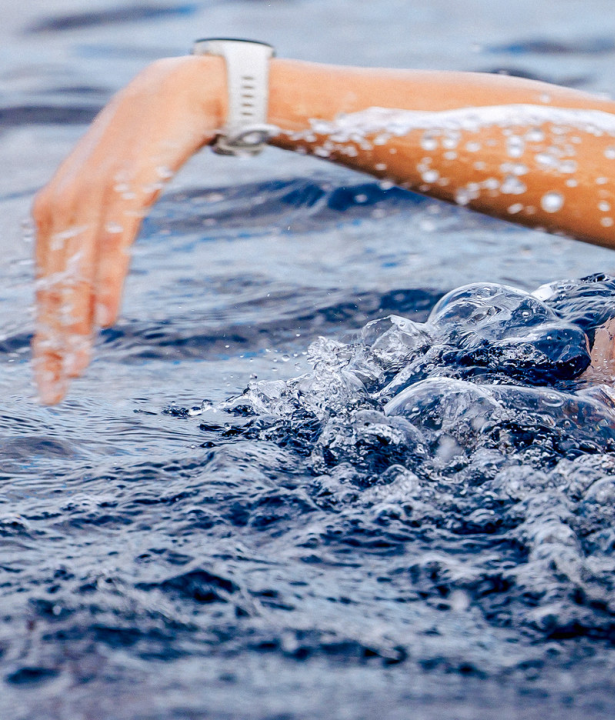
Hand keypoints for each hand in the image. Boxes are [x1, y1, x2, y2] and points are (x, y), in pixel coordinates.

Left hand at [31, 56, 223, 402]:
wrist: (181, 94)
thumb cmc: (148, 148)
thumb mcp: (115, 195)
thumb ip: (98, 233)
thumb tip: (96, 284)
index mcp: (54, 213)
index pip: (44, 287)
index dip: (48, 336)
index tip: (53, 379)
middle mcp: (61, 206)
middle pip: (53, 288)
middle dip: (54, 343)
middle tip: (56, 390)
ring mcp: (92, 196)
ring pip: (77, 273)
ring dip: (74, 325)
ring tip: (78, 368)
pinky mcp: (127, 189)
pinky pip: (113, 244)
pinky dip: (106, 282)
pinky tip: (106, 317)